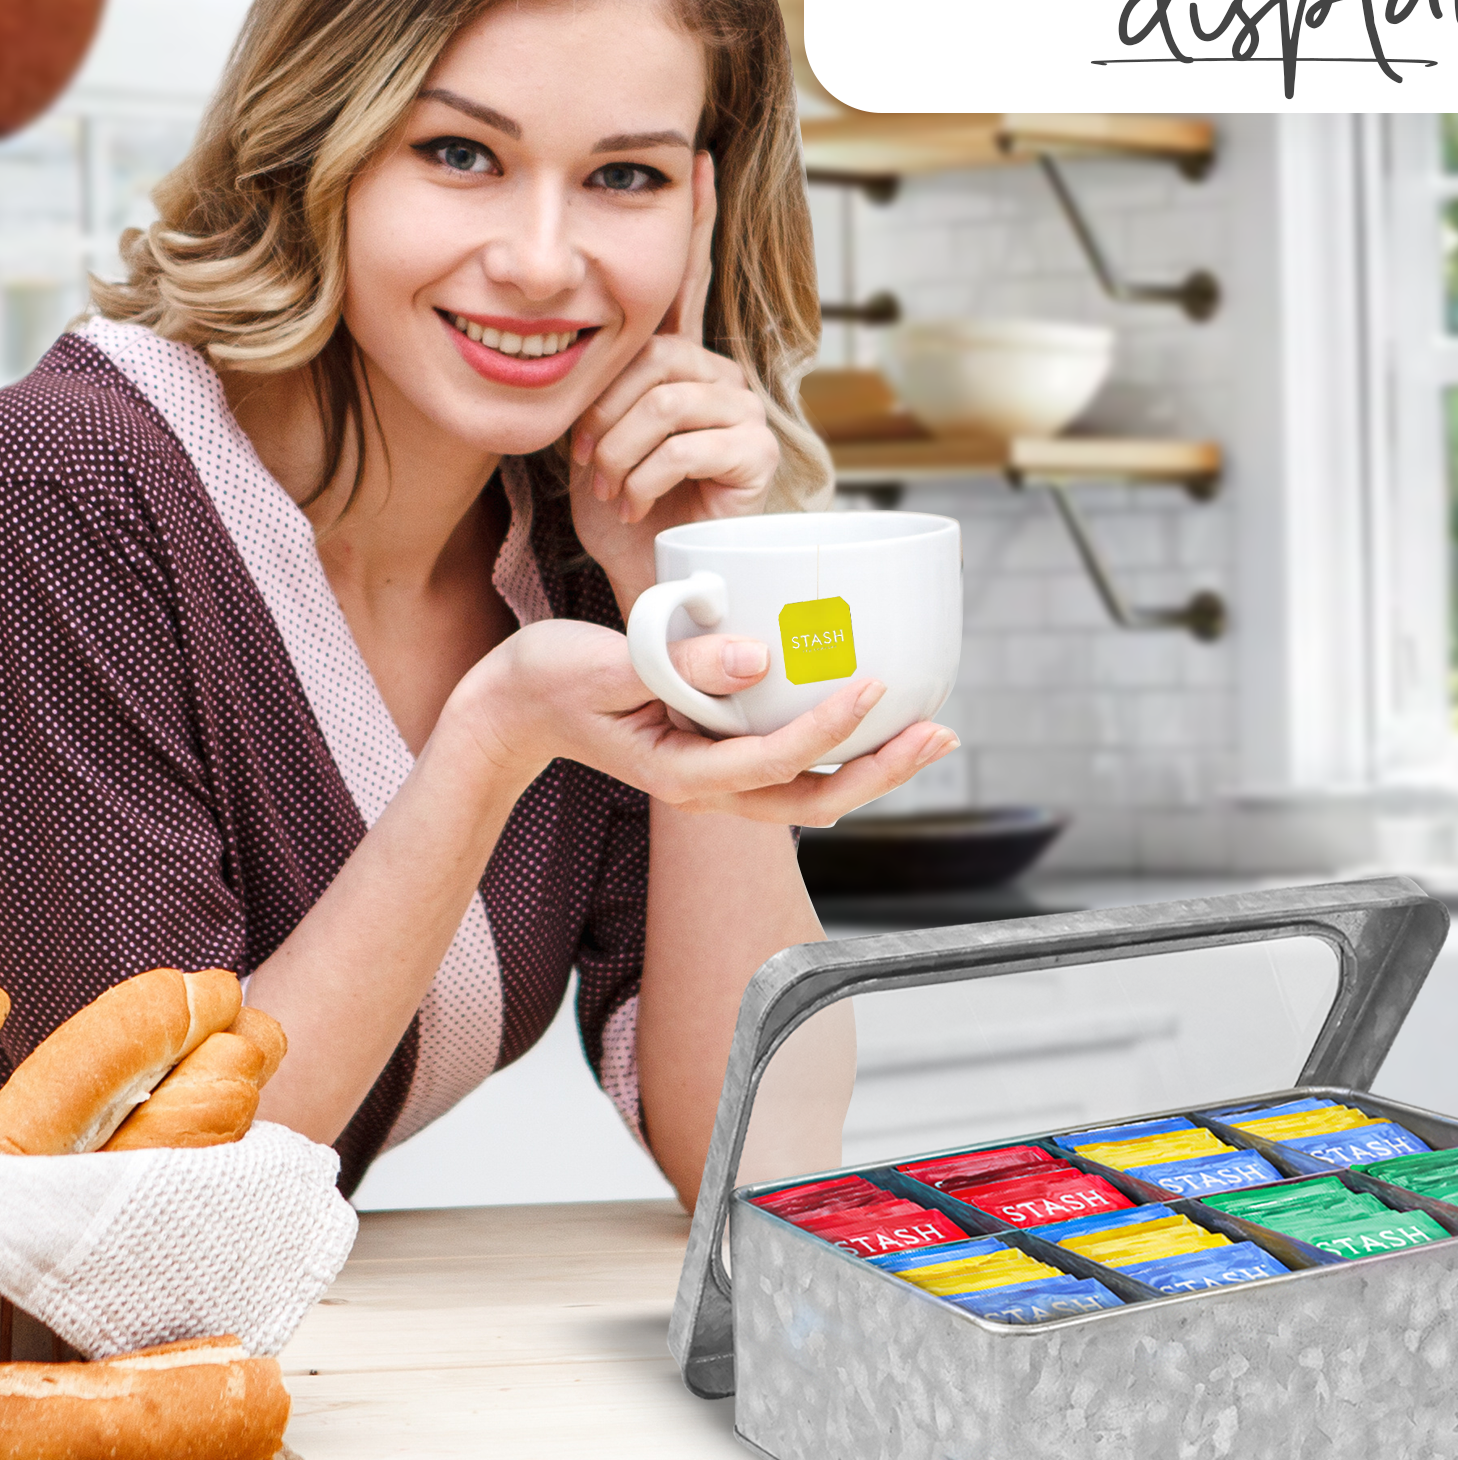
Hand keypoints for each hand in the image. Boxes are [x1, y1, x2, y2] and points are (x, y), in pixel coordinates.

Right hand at [450, 618, 958, 824]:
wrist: (514, 708)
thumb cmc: (553, 678)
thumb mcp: (608, 661)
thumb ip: (678, 664)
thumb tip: (760, 658)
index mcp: (681, 773)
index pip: (774, 760)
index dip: (829, 727)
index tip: (872, 684)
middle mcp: (708, 791)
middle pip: (813, 801)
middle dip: (882, 771)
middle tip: (940, 733)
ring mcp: (717, 784)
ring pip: (812, 797)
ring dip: (874, 770)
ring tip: (933, 735)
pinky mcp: (721, 762)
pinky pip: (794, 772)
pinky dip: (841, 754)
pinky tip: (877, 723)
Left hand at [567, 154, 779, 617]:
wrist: (655, 584)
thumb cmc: (623, 517)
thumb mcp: (590, 437)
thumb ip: (591, 385)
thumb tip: (552, 330)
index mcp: (681, 362)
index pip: (687, 280)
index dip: (695, 222)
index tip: (699, 161)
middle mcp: (720, 375)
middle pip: (654, 355)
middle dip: (607, 412)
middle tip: (590, 462)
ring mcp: (742, 411)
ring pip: (665, 399)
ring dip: (620, 450)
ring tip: (612, 487)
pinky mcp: (754, 452)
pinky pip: (684, 440)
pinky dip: (643, 478)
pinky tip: (640, 504)